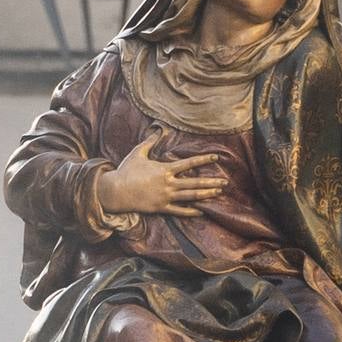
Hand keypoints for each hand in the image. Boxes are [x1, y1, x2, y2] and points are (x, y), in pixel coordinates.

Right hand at [97, 137, 226, 218]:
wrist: (116, 191)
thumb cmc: (126, 171)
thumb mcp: (138, 153)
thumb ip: (149, 142)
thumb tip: (158, 130)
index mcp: (164, 169)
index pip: (189, 163)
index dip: (204, 159)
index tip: (216, 157)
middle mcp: (168, 183)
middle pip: (194, 183)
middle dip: (211, 182)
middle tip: (225, 182)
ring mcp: (165, 197)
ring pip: (190, 197)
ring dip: (205, 195)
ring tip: (218, 193)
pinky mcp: (160, 208)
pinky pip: (179, 211)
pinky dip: (191, 212)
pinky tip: (201, 212)